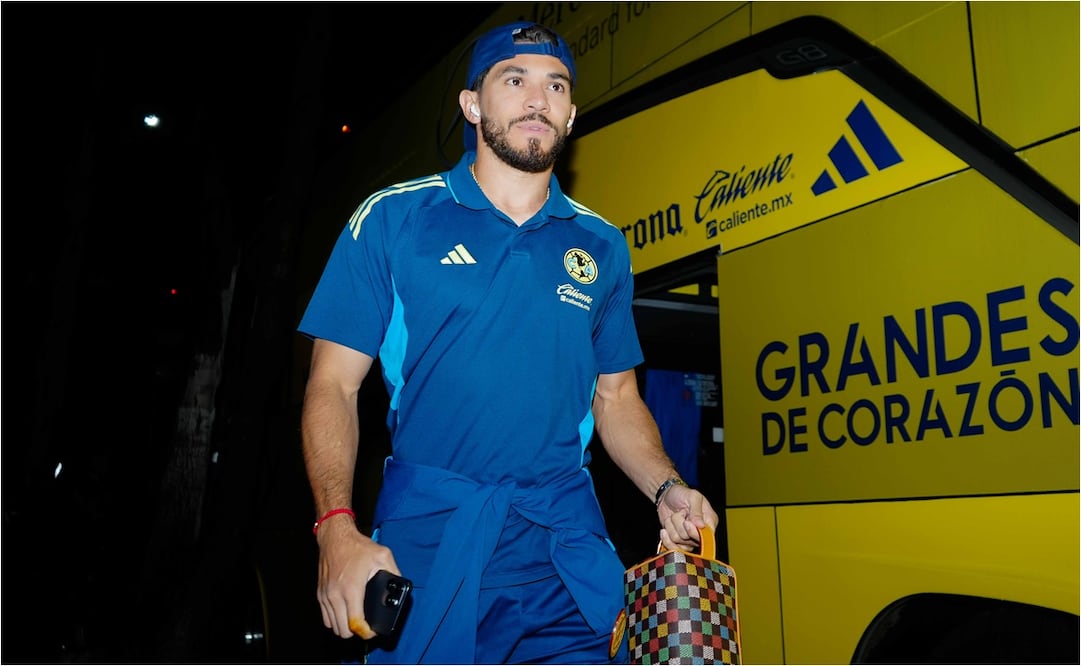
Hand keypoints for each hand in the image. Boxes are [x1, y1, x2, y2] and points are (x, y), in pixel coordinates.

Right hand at [315, 520, 401, 639]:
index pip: (356, 624)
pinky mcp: (320, 594)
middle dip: (357, 631)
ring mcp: (325, 596)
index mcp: (352, 589)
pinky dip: (335, 620)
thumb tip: (400, 586)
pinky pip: (325, 618)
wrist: (335, 537)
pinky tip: (345, 613)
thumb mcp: (383, 556)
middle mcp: (336, 595)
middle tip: (367, 625)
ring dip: (345, 627)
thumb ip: (394, 572)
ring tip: (357, 620)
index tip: (374, 630)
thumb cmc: (357, 546)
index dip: (367, 632)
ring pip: (333, 627)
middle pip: (343, 630)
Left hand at [657, 483, 717, 551]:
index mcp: (709, 521)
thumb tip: (701, 526)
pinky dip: (666, 538)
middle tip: (680, 513)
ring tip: (674, 516)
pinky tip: (665, 530)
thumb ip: (697, 511)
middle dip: (679, 525)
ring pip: (679, 541)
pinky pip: (673, 548)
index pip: (707, 537)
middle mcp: (701, 532)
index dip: (694, 532)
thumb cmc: (681, 494)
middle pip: (690, 539)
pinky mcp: (679, 542)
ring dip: (671, 527)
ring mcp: (690, 538)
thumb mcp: (692, 496)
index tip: (686, 522)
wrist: (666, 496)